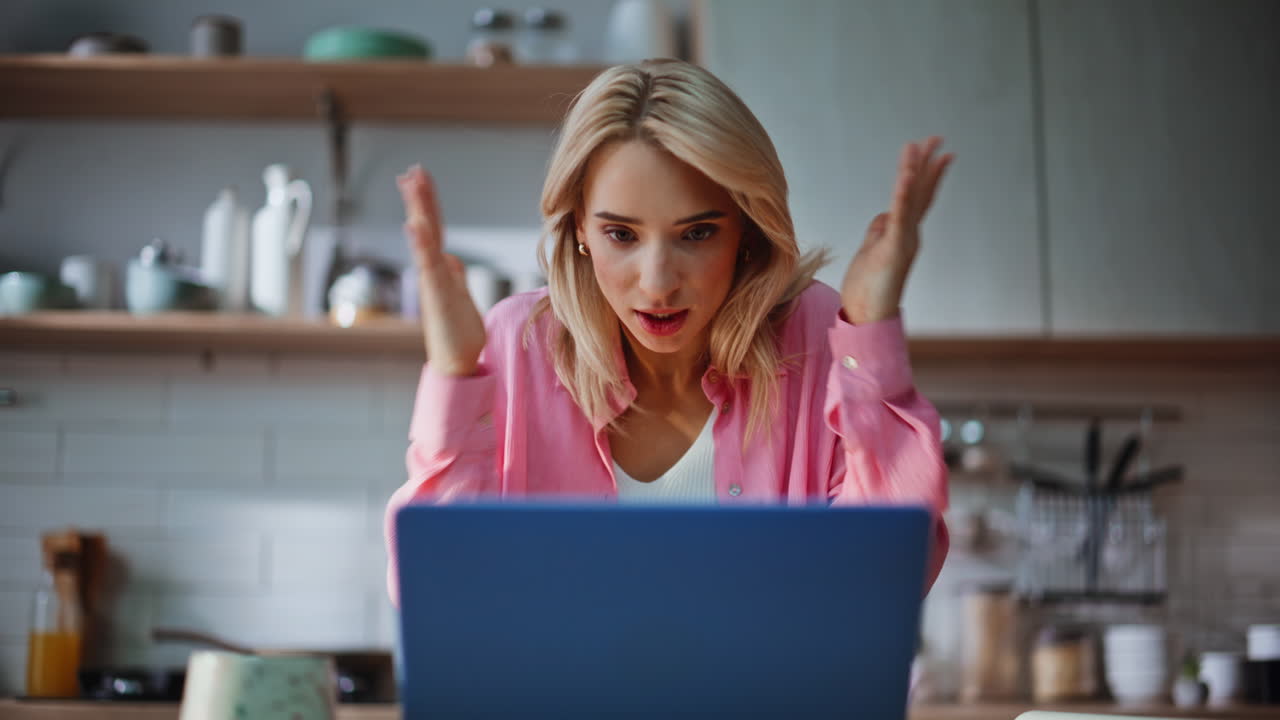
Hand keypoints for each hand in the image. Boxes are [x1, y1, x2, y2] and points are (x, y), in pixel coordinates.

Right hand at [397, 165, 485, 375]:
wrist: (456, 361)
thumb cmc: (458, 332)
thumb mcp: (460, 295)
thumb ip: (454, 275)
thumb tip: (451, 258)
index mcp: (441, 268)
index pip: (435, 228)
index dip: (429, 203)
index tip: (420, 176)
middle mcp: (433, 271)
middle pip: (427, 227)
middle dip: (419, 198)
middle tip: (411, 170)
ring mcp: (433, 281)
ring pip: (425, 239)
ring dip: (418, 211)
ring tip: (410, 185)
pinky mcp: (436, 294)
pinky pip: (427, 264)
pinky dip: (420, 244)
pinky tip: (413, 225)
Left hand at [840, 137, 951, 324]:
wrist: (868, 316)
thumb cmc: (868, 289)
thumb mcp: (872, 251)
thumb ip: (879, 231)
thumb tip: (883, 215)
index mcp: (903, 233)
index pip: (917, 197)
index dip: (925, 173)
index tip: (934, 151)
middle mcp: (909, 234)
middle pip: (920, 192)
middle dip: (928, 163)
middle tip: (937, 138)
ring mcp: (903, 240)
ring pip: (910, 198)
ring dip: (915, 169)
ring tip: (918, 145)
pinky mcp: (894, 248)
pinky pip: (899, 215)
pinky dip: (903, 194)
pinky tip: (907, 174)